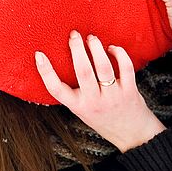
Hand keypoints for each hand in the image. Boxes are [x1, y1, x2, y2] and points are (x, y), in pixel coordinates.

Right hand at [34, 31, 164, 152]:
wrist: (132, 135)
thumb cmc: (104, 119)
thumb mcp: (83, 110)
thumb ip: (74, 92)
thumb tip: (66, 61)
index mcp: (78, 106)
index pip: (56, 89)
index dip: (45, 71)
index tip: (39, 54)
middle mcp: (94, 102)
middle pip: (83, 71)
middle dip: (77, 49)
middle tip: (74, 35)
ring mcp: (113, 97)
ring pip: (104, 67)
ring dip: (96, 48)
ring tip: (91, 38)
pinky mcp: (129, 91)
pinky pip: (125, 68)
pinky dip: (119, 53)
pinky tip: (112, 48)